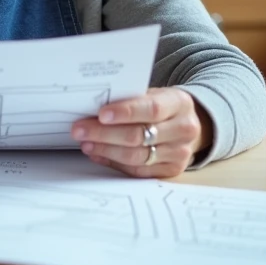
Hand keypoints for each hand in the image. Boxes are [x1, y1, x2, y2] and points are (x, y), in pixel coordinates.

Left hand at [71, 87, 211, 177]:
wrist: (186, 123)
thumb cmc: (162, 105)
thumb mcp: (153, 94)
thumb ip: (130, 98)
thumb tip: (93, 107)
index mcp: (179, 103)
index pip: (152, 109)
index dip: (125, 112)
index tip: (101, 114)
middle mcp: (183, 130)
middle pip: (139, 136)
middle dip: (104, 133)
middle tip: (80, 130)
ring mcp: (179, 153)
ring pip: (136, 156)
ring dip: (105, 150)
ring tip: (85, 143)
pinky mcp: (171, 170)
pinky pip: (137, 170)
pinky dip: (113, 162)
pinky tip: (98, 153)